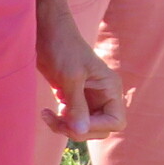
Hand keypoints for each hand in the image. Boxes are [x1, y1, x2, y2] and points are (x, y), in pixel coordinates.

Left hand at [37, 0, 123, 140]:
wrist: (47, 33)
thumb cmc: (63, 48)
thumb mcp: (71, 78)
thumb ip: (77, 107)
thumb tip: (81, 132)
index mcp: (110, 88)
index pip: (116, 121)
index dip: (97, 127)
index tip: (76, 121)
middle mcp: (103, 95)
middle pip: (100, 129)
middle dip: (78, 130)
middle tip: (58, 119)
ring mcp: (88, 98)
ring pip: (84, 127)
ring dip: (66, 127)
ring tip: (49, 116)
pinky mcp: (73, 99)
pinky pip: (71, 121)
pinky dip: (60, 122)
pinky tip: (47, 112)